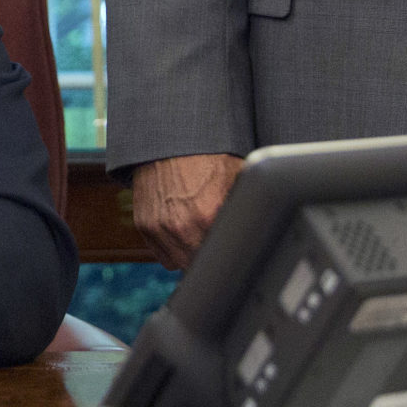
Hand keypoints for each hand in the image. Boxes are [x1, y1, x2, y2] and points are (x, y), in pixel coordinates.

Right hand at [132, 153, 244, 270]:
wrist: (169, 143)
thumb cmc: (207, 158)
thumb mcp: (237, 178)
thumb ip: (245, 207)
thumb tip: (261, 228)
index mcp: (209, 215)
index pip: (223, 256)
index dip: (229, 254)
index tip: (232, 248)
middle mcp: (182, 226)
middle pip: (200, 264)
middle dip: (209, 255)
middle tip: (216, 240)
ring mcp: (160, 228)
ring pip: (179, 263)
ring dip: (189, 255)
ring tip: (197, 235)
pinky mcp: (145, 226)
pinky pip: (162, 255)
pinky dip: (172, 249)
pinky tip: (181, 232)